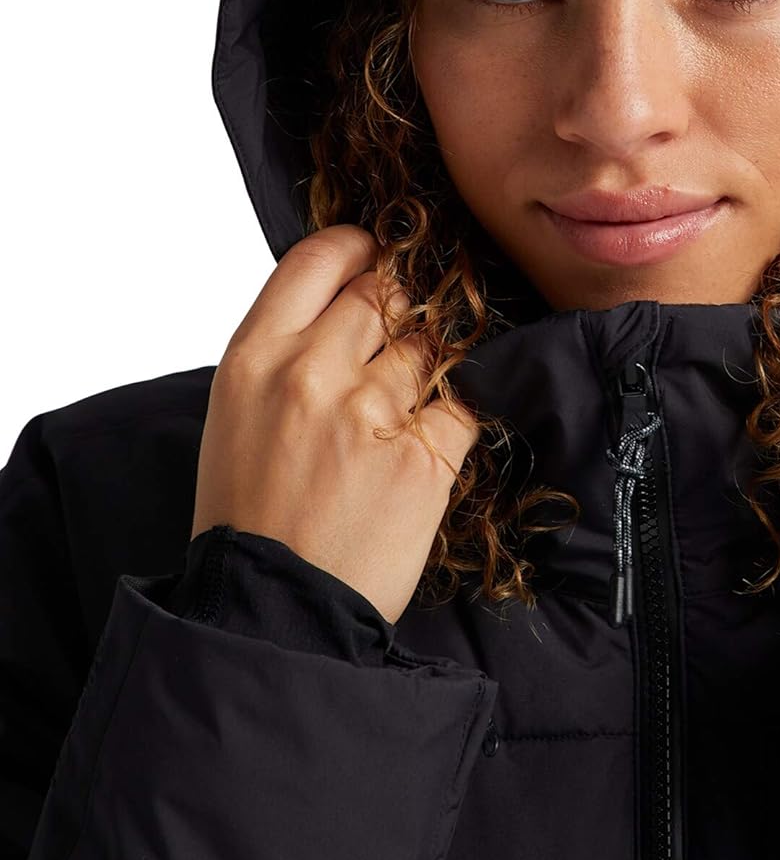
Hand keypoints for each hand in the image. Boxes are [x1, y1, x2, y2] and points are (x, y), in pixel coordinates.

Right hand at [192, 224, 480, 624]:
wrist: (272, 612)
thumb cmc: (249, 515)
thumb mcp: (237, 412)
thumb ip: (288, 348)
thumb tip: (348, 298)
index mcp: (255, 356)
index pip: (320, 256)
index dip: (358, 247)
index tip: (375, 255)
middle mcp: (312, 372)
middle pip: (384, 293)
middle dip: (399, 311)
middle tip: (398, 343)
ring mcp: (371, 413)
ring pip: (429, 348)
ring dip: (427, 370)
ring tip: (403, 411)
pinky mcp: (424, 457)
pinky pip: (461, 407)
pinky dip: (452, 421)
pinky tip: (425, 448)